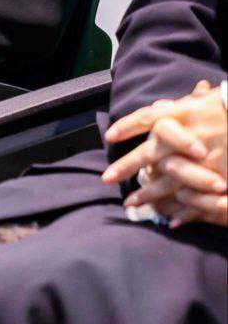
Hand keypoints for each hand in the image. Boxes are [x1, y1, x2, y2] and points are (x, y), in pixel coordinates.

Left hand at [102, 80, 226, 227]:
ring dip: (149, 194)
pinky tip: (170, 221)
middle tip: (107, 178)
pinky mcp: (218, 181)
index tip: (109, 136)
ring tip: (132, 204)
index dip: (127, 126)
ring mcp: (202, 161)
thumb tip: (161, 107)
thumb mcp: (207, 102)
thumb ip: (182, 107)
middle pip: (150, 153)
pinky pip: (196, 199)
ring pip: (168, 181)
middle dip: (126, 166)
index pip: (148, 118)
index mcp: (184, 113)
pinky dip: (183, 212)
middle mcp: (188, 137)